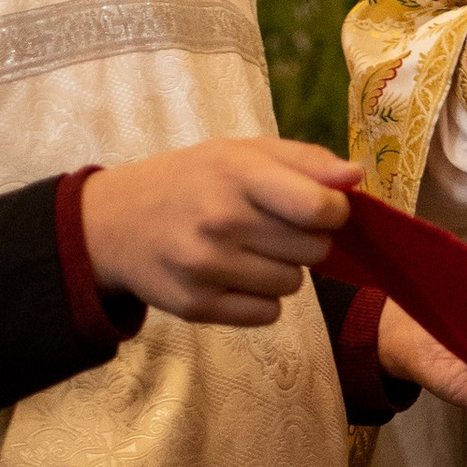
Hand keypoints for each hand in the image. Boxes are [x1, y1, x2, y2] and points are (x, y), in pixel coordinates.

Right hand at [78, 137, 357, 328]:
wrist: (111, 223)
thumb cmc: (190, 181)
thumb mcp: (240, 152)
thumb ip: (304, 161)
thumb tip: (355, 177)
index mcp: (237, 174)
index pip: (319, 208)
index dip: (334, 212)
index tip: (321, 209)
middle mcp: (220, 221)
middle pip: (314, 250)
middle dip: (305, 240)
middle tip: (271, 227)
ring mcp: (205, 268)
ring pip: (293, 285)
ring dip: (281, 270)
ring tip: (246, 250)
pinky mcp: (196, 306)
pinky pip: (267, 314)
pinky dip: (259, 299)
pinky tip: (232, 276)